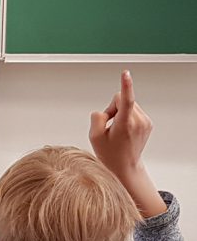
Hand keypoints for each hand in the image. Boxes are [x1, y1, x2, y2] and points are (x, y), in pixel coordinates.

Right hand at [88, 70, 165, 216]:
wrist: (125, 166)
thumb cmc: (109, 154)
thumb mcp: (94, 136)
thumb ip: (97, 117)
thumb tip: (105, 110)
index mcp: (125, 124)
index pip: (125, 100)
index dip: (125, 85)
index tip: (125, 73)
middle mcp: (139, 121)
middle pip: (120, 99)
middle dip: (112, 109)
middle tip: (108, 126)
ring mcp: (145, 122)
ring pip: (127, 104)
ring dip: (119, 113)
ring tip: (116, 130)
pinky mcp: (147, 123)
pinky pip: (132, 110)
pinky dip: (125, 116)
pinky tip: (123, 130)